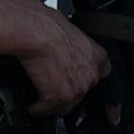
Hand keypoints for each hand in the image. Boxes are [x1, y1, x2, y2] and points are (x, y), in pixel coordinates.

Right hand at [3, 0, 113, 115]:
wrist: (34, 30)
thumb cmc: (44, 24)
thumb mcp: (68, 31)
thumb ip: (73, 47)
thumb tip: (63, 51)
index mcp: (97, 56)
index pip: (103, 77)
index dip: (91, 85)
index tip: (98, 101)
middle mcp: (91, 75)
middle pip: (80, 95)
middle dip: (64, 94)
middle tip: (49, 87)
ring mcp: (77, 88)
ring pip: (63, 107)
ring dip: (49, 104)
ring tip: (37, 95)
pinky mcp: (59, 97)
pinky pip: (45, 110)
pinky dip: (35, 108)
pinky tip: (29, 103)